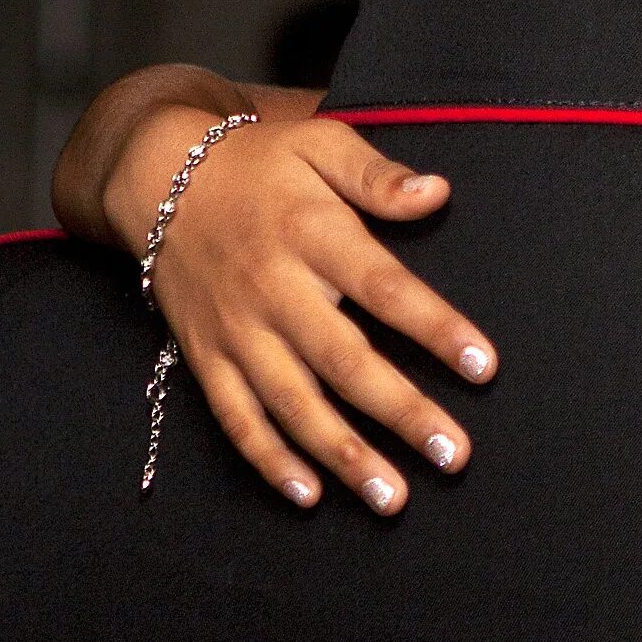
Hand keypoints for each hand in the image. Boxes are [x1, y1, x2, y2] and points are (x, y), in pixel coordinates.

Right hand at [113, 106, 497, 512]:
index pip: (384, 288)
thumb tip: (437, 193)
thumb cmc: (259, 163)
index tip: (484, 367)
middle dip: (402, 413)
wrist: (157, 178)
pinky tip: (309, 496)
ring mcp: (237, 331)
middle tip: (455, 455)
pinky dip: (268, 460)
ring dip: (343, 455)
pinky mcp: (205, 356)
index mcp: (312, 235)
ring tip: (393, 498)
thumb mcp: (320, 143)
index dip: (435, 329)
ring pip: (293, 404)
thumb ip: (377, 174)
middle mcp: (274, 291)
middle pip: (344, 361)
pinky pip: (236, 417)